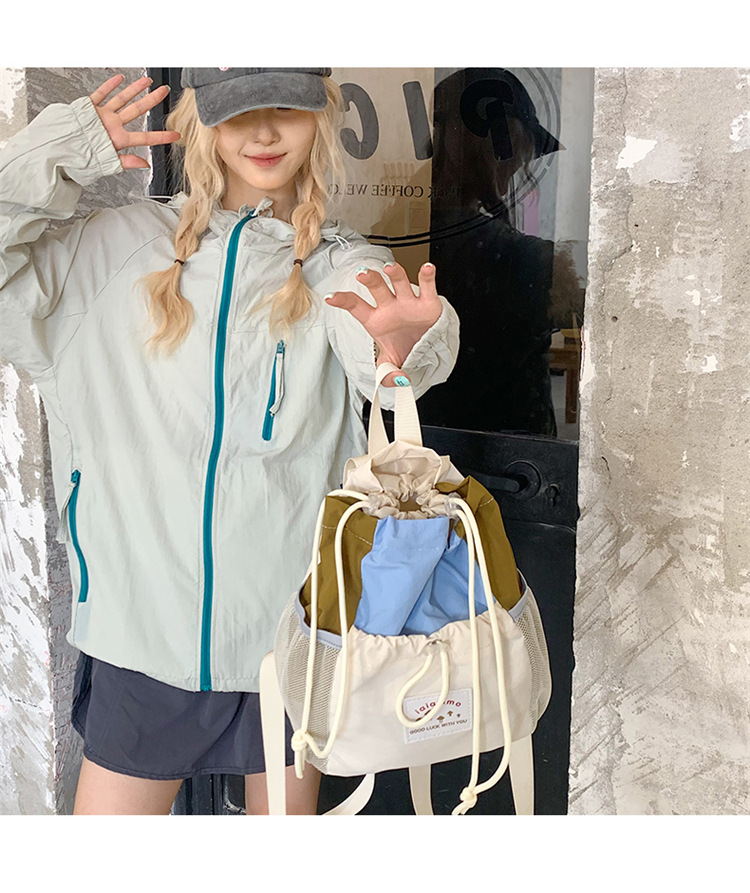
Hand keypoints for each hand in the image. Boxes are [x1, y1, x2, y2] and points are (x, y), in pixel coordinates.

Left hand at [89, 74, 180, 170]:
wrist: (59, 150)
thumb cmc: (80, 158)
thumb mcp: (107, 164)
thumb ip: (127, 162)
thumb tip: (145, 164)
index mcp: (118, 140)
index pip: (146, 138)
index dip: (163, 137)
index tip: (175, 135)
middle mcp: (112, 124)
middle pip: (137, 110)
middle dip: (152, 100)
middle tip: (163, 91)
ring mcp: (101, 114)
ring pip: (122, 98)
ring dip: (135, 88)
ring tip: (146, 80)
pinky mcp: (88, 108)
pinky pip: (101, 93)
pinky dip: (110, 85)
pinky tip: (119, 78)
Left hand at [325, 261, 442, 386]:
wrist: (427, 349)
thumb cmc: (404, 349)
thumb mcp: (390, 366)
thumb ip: (388, 375)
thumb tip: (398, 379)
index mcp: (375, 320)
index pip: (355, 307)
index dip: (342, 300)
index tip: (330, 297)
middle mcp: (390, 307)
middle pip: (377, 288)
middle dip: (370, 280)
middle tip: (363, 274)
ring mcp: (408, 302)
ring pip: (400, 282)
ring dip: (395, 274)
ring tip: (390, 269)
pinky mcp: (428, 303)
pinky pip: (427, 287)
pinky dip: (428, 276)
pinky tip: (427, 268)